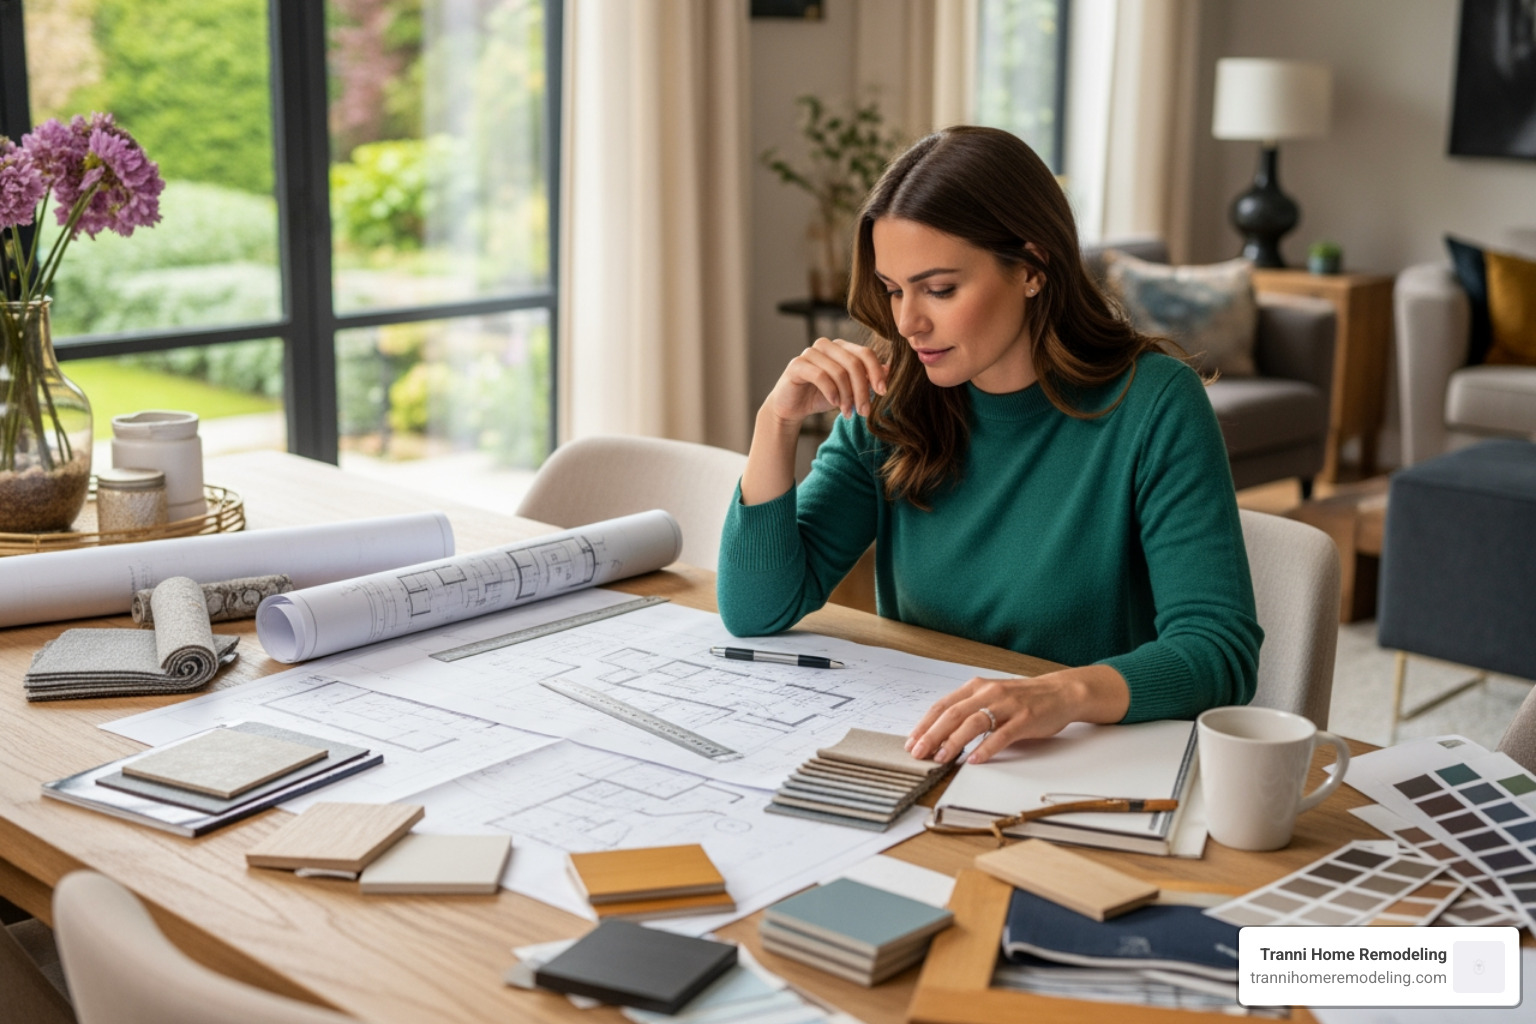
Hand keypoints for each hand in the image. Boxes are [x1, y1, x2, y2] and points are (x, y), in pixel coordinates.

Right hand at [762, 337, 888, 427]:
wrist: (792, 407)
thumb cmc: (823, 396)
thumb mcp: (850, 389)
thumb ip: (867, 378)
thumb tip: (890, 369)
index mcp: (841, 347)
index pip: (865, 353)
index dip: (877, 372)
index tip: (883, 393)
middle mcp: (826, 345)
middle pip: (854, 363)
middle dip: (862, 390)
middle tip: (864, 411)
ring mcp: (810, 353)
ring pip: (839, 371)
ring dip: (847, 396)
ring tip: (848, 412)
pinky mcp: (797, 365)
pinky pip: (821, 376)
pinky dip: (831, 392)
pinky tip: (835, 404)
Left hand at [905, 666, 1130, 764]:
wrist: (1060, 692)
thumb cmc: (1022, 699)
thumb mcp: (990, 698)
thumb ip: (968, 711)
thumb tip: (939, 734)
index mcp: (976, 687)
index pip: (943, 705)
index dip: (925, 724)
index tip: (911, 741)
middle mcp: (988, 692)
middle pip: (953, 713)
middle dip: (932, 734)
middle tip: (918, 752)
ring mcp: (1007, 705)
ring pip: (974, 722)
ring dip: (954, 741)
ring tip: (941, 758)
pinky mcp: (1024, 719)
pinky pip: (1002, 734)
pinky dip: (987, 748)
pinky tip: (975, 759)